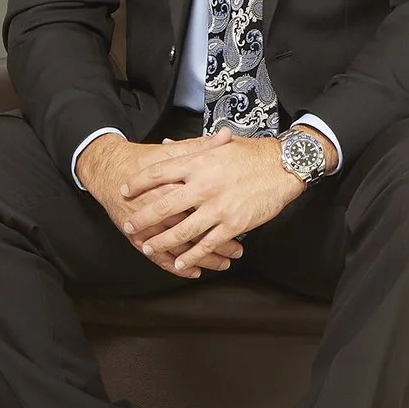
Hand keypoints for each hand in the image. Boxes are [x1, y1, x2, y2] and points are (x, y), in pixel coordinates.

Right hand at [74, 135, 246, 274]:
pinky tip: (194, 271)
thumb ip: (201, 147)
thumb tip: (226, 136)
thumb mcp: (173, 152)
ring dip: (202, 258)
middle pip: (194, 231)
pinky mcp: (139, 238)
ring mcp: (149, 227)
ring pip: (180, 248)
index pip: (202, 205)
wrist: (110, 171)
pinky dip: (177, 266)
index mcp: (172, 187)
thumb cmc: (144, 160)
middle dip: (217, 244)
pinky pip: (160, 257)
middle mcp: (161, 210)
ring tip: (223, 263)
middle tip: (238, 250)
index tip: (244, 220)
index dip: (224, 214)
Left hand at [120, 133, 313, 276]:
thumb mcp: (220, 145)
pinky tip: (180, 262)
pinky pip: (207, 244)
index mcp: (199, 163)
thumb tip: (165, 146)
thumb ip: (191, 148)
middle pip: (164, 205)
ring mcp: (218, 207)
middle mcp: (204, 185)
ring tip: (147, 247)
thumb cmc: (252, 154)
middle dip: (143, 218)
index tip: (125, 190)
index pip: (159, 172)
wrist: (283, 166)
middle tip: (129, 225)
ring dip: (162, 242)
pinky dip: (191, 256)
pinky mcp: (233, 224)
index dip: (139, 183)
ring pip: (182, 231)